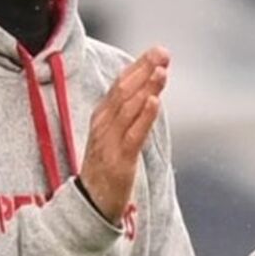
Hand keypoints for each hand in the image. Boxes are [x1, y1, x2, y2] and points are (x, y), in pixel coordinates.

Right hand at [79, 47, 170, 222]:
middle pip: (123, 90)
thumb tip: (149, 90)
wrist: (91, 205)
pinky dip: (143, 116)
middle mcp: (103, 124)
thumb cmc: (106, 167)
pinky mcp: (119, 161)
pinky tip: (154, 101)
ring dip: (146, 87)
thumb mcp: (114, 134)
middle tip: (162, 53)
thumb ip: (129, 112)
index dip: (139, 66)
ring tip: (161, 71)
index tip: (158, 50)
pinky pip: (132, 135)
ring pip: (128, 108)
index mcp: (101, 116)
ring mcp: (109, 142)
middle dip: (143, 70)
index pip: (120, 84)